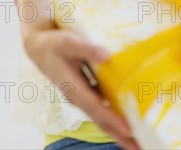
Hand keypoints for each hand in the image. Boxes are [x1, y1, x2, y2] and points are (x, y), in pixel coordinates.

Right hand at [24, 26, 140, 149]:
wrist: (39, 48)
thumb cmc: (54, 44)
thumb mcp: (68, 42)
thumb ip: (87, 48)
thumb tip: (107, 55)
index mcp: (73, 87)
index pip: (95, 107)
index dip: (111, 119)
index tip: (128, 130)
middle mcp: (77, 98)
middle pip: (101, 121)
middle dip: (120, 136)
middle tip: (141, 148)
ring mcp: (81, 98)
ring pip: (102, 119)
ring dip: (118, 131)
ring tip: (138, 142)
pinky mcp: (85, 94)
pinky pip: (101, 110)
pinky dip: (114, 119)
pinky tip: (127, 121)